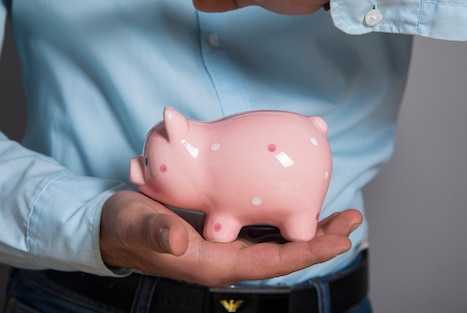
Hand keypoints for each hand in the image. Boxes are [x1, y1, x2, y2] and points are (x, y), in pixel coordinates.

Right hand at [100, 190, 361, 286]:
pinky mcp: (223, 230)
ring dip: (309, 229)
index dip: (306, 252)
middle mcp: (227, 258)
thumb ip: (158, 234)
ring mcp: (227, 245)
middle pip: (283, 254)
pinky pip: (262, 227)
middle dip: (319, 240)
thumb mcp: (138, 226)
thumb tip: (181, 242)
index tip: (338, 241)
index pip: (270, 263)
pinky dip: (285, 216)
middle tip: (352, 221)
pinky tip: (296, 202)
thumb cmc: (126, 227)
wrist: (115, 225)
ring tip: (339, 215)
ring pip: (276, 240)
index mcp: (213, 263)